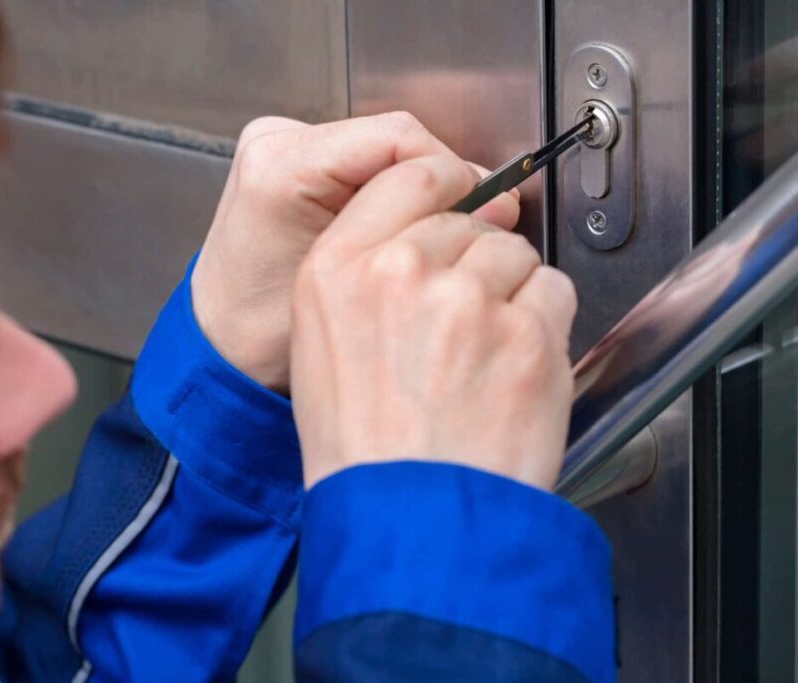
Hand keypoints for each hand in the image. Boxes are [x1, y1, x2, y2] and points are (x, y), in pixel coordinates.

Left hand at [191, 112, 520, 392]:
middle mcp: (278, 142)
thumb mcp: (351, 291)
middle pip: (395, 139)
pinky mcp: (294, 158)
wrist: (222, 344)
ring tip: (445, 230)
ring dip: (422, 186)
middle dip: (442, 182)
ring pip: (386, 148)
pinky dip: (398, 189)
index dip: (451, 172)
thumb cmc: (267, 333)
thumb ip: (421, 243)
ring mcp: (283, 144)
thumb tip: (497, 203)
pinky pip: (367, 160)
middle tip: (477, 222)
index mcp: (282, 168)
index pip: (398, 139)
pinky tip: (410, 227)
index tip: (483, 207)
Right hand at [290, 152, 577, 489]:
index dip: (442, 187)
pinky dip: (543, 326)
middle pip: (468, 220)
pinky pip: (554, 294)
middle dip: (472, 260)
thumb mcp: (318, 347)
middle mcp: (400, 273)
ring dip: (510, 292)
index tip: (457, 200)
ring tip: (483, 356)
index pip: (406, 176)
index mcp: (336, 271)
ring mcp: (468, 301)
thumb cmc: (361, 450)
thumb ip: (359, 277)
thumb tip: (412, 239)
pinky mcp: (528, 336)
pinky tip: (510, 370)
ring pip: (515, 254)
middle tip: (461, 323)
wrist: (408, 521)